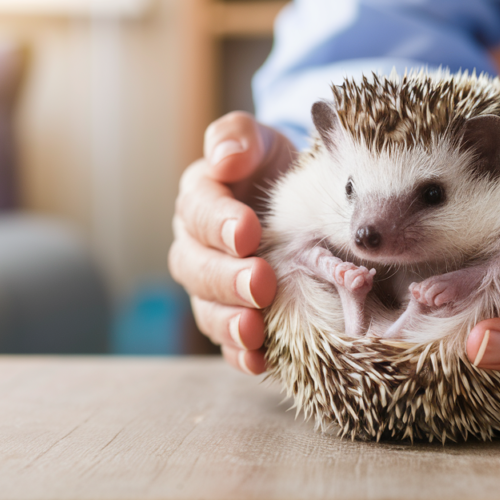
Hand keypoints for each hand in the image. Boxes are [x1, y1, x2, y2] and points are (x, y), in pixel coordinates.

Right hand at [169, 112, 295, 373]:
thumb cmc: (277, 168)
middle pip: (196, 267)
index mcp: (199, 200)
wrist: (302, 201)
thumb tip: (223, 157)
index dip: (220, 223)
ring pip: (207, 309)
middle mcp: (197, 247)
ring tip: (254, 329)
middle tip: (260, 282)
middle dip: (227, 277)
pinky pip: (229, 341)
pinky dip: (240, 354)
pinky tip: (258, 361)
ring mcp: (213, 287)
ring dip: (229, 321)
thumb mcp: (263, 141)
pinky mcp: (235, 316)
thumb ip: (239, 137)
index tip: (249, 231)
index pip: (198, 211)